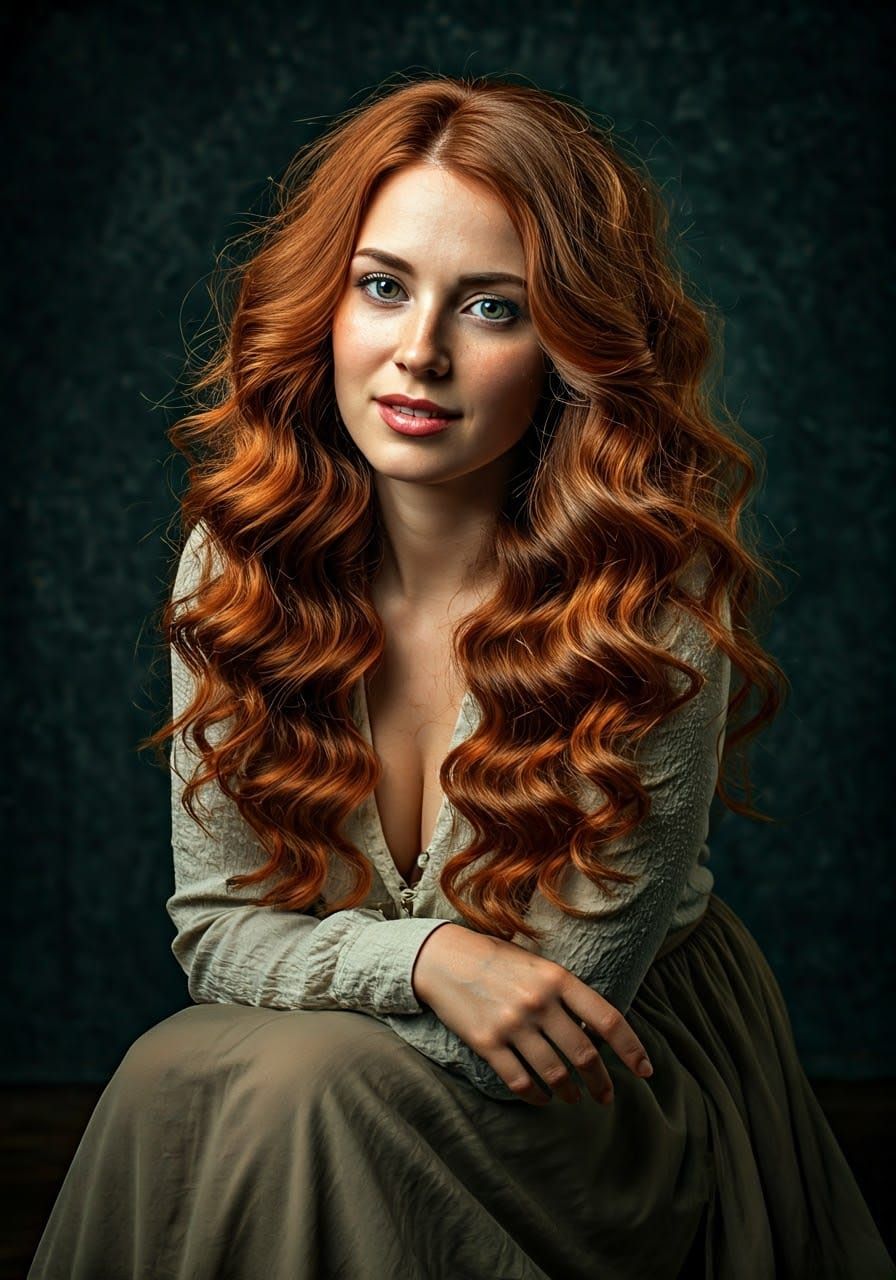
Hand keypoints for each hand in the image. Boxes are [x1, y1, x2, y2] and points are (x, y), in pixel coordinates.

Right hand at [411, 923, 652, 1106]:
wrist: (444, 958)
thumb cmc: (498, 961)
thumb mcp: (538, 966)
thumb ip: (566, 996)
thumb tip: (596, 1037)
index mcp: (557, 978)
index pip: (607, 1019)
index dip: (632, 1049)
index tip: (645, 1071)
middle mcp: (539, 1002)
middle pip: (584, 1055)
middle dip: (601, 1082)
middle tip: (606, 1096)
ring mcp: (512, 1024)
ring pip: (555, 1074)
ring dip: (570, 1093)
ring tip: (574, 1097)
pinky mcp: (487, 1043)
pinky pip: (521, 1082)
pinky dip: (537, 1096)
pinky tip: (543, 1098)